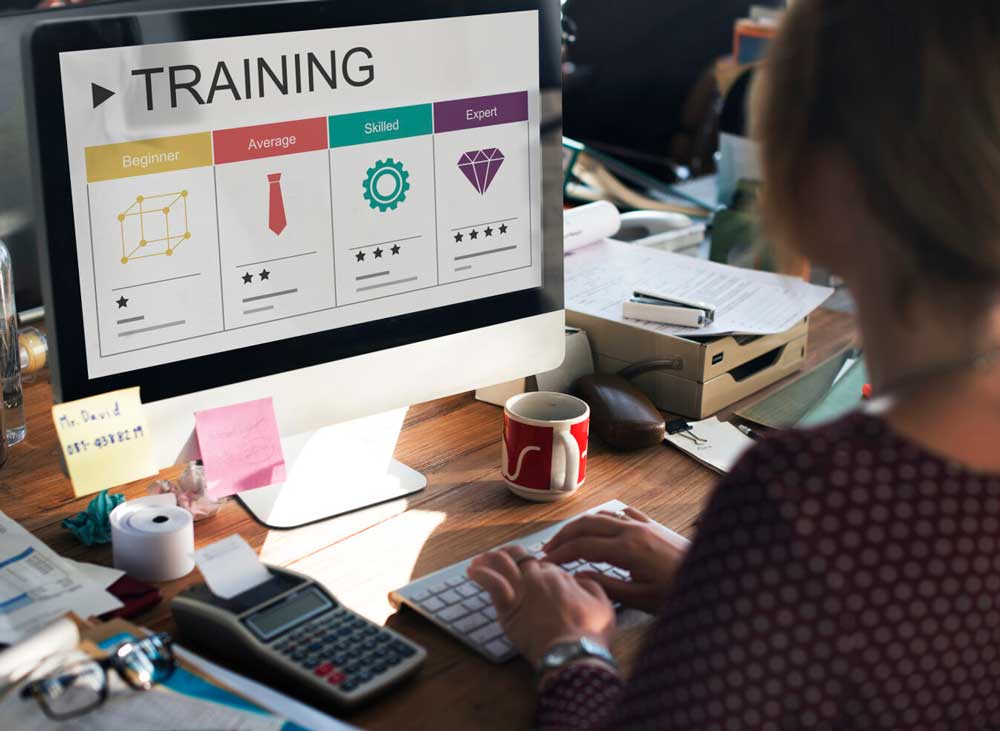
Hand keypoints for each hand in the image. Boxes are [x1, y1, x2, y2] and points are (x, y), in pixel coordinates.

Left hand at [468, 545, 614, 666]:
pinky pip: (491, 583)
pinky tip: (472, 571)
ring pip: (502, 564)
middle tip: (500, 557)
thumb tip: (580, 578)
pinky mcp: (508, 607)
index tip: (529, 571)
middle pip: (519, 557)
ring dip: (490, 559)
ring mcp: (522, 590)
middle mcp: (539, 577)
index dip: (534, 567)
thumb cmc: (590, 633)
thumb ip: (592, 585)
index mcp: (560, 575)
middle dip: (509, 555)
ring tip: (480, 560)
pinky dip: (480, 574)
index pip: (541, 564)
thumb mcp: (604, 604)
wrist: (573, 654)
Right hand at [542, 507, 687, 613]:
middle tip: (548, 549)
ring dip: (581, 525)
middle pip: (587, 524)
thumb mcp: (642, 598)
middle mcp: (632, 530)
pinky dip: (605, 517)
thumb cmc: (678, 593)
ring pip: (603, 516)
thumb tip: (579, 576)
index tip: (545, 563)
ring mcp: (643, 525)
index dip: (560, 554)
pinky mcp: (653, 526)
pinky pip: (623, 514)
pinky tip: (601, 524)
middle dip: (564, 535)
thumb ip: (607, 586)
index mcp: (627, 548)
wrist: (713, 577)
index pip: (583, 546)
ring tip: (567, 539)